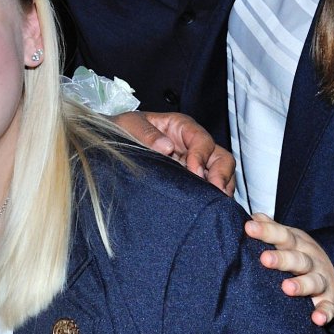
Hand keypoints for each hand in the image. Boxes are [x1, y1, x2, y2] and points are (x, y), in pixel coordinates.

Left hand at [114, 110, 235, 195]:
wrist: (111, 144)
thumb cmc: (121, 130)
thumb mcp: (129, 125)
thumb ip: (146, 133)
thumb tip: (166, 147)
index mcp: (181, 127)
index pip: (202, 140)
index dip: (201, 156)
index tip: (194, 172)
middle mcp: (193, 145)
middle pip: (221, 158)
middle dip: (222, 175)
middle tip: (216, 193)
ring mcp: (194, 164)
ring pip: (220, 175)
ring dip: (222, 189)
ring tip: (215, 205)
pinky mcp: (190, 181)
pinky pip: (209, 189)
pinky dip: (212, 198)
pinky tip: (207, 208)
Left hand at [245, 213, 333, 326]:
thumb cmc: (299, 255)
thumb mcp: (288, 239)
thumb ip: (271, 229)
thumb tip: (252, 218)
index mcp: (297, 244)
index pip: (282, 235)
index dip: (266, 231)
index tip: (249, 227)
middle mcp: (311, 261)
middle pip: (297, 258)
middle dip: (282, 259)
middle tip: (265, 259)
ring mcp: (323, 281)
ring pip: (313, 281)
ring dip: (301, 285)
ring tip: (287, 288)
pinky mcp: (331, 302)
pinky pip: (328, 308)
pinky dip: (324, 313)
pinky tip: (317, 319)